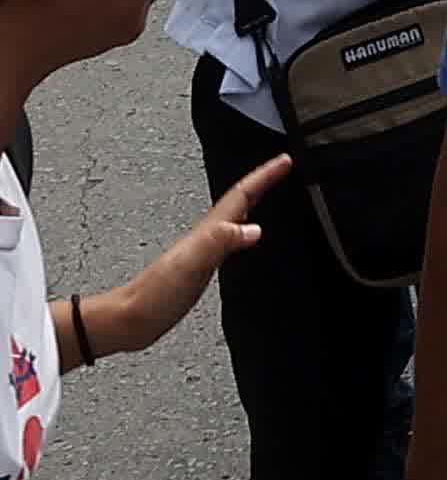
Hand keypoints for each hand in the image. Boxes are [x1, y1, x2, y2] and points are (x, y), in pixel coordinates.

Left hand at [114, 152, 284, 352]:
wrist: (128, 319)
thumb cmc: (153, 296)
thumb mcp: (190, 265)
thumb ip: (219, 243)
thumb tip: (254, 229)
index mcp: (207, 232)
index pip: (242, 195)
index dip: (264, 175)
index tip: (285, 159)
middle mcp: (206, 238)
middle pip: (240, 200)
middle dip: (262, 180)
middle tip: (282, 167)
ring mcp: (202, 252)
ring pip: (234, 217)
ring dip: (252, 201)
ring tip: (268, 193)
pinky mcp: (199, 269)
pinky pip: (228, 240)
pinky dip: (242, 231)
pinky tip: (242, 238)